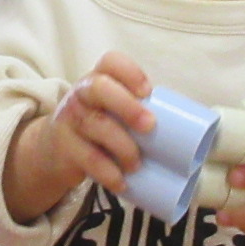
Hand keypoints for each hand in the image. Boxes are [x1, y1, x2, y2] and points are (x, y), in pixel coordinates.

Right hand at [2, 53, 152, 222]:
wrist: (54, 149)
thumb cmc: (98, 126)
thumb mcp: (110, 110)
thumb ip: (137, 111)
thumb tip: (190, 133)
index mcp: (99, 79)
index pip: (111, 62)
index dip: (130, 72)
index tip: (148, 92)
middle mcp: (81, 93)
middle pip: (99, 88)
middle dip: (127, 105)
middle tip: (150, 126)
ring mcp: (69, 118)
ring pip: (95, 125)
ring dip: (122, 146)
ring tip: (137, 164)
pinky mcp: (64, 146)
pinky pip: (87, 157)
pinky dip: (107, 172)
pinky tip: (121, 182)